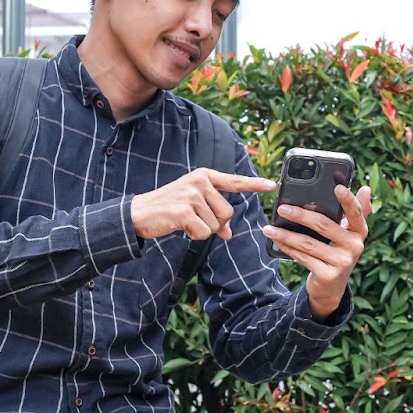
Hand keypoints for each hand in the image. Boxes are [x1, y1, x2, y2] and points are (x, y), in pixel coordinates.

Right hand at [131, 169, 276, 241]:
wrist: (139, 213)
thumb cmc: (169, 209)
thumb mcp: (193, 206)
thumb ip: (214, 215)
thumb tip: (229, 233)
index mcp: (204, 176)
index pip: (234, 181)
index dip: (254, 184)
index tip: (272, 185)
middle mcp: (200, 182)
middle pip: (228, 213)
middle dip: (215, 223)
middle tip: (194, 219)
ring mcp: (192, 195)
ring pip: (216, 224)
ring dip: (202, 229)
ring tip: (184, 220)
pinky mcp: (184, 211)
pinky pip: (204, 233)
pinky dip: (194, 235)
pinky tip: (180, 226)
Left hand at [262, 184, 373, 318]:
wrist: (331, 287)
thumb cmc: (337, 252)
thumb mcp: (348, 234)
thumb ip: (357, 212)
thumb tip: (366, 189)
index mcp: (360, 231)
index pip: (356, 212)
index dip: (348, 199)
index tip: (337, 186)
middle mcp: (355, 246)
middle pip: (324, 225)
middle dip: (300, 215)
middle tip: (282, 208)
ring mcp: (342, 262)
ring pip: (308, 243)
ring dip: (286, 235)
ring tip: (269, 228)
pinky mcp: (328, 275)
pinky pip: (303, 257)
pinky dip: (287, 248)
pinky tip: (276, 241)